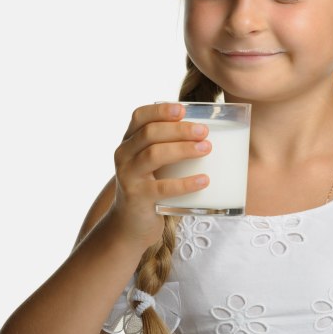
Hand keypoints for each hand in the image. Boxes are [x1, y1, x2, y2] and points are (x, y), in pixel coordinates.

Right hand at [109, 102, 210, 248]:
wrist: (130, 224)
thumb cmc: (150, 185)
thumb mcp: (152, 162)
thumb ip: (168, 145)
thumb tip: (208, 131)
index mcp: (129, 141)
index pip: (139, 116)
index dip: (160, 110)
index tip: (183, 109)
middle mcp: (124, 155)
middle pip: (149, 133)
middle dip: (179, 129)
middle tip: (204, 132)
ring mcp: (128, 177)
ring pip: (154, 155)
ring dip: (183, 149)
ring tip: (207, 148)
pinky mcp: (138, 198)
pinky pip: (163, 188)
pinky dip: (186, 183)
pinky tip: (204, 180)